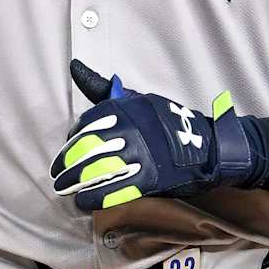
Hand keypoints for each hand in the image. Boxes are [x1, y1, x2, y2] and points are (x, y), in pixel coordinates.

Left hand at [50, 60, 264, 215]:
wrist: (209, 146)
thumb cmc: (167, 122)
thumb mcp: (137, 99)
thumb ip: (103, 88)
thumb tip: (74, 67)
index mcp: (128, 108)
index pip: (87, 123)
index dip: (73, 139)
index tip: (69, 150)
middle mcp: (133, 129)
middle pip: (88, 148)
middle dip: (68, 165)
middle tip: (59, 176)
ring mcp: (142, 154)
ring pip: (97, 170)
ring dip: (76, 184)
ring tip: (67, 190)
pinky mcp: (151, 178)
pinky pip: (115, 189)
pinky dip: (95, 197)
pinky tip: (84, 201)